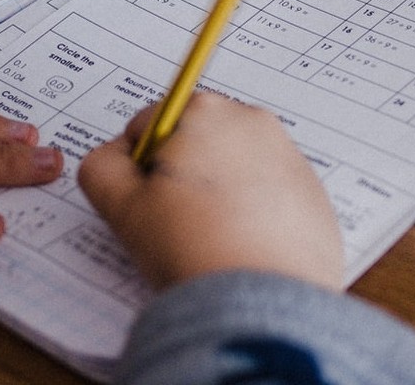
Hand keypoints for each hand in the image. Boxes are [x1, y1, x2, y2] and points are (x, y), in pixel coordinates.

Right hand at [78, 93, 343, 291]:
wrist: (263, 304)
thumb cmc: (189, 247)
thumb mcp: (120, 206)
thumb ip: (101, 166)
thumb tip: (115, 155)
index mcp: (204, 110)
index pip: (147, 128)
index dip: (137, 170)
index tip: (149, 205)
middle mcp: (252, 120)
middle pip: (193, 142)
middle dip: (180, 176)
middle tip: (178, 223)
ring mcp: (289, 156)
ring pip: (230, 168)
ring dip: (215, 194)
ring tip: (212, 239)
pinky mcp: (314, 194)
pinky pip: (267, 194)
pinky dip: (252, 213)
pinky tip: (241, 248)